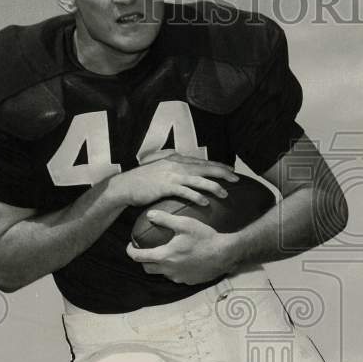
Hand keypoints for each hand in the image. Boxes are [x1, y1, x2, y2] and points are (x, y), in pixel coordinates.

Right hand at [109, 153, 238, 208]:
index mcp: (177, 159)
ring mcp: (171, 175)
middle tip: (237, 179)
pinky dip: (197, 196)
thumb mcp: (161, 170)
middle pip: (205, 168)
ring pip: (199, 180)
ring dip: (213, 187)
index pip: (202, 162)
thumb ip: (175, 169)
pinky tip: (206, 202)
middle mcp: (176, 164)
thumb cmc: (143, 181)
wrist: (125, 186)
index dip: (218, 165)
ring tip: (225, 194)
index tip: (231, 170)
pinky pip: (185, 192)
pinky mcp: (166, 186)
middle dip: (223, 173)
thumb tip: (188, 174)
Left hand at [125, 210, 238, 284]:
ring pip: (162, 273)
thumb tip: (150, 215)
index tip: (131, 245)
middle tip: (146, 250)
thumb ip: (165, 219)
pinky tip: (181, 260)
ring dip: (160, 265)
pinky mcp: (189, 281)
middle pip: (147, 269)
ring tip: (165, 254)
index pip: (139, 257)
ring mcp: (179, 277)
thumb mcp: (185, 224)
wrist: (225, 254)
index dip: (131, 251)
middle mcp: (169, 270)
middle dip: (143, 260)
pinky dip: (174, 269)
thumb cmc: (204, 237)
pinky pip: (176, 276)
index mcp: (164, 256)